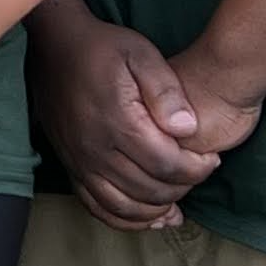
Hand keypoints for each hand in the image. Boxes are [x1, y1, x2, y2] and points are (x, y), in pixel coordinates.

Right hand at [30, 9, 224, 230]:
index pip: (167, 164)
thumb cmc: (103, 48)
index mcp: (118, 121)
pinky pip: (96, 206)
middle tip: (199, 171)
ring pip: (124, 206)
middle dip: (183, 187)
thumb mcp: (142, 54)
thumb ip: (168, 90)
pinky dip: (125, 219)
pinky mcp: (70, 165)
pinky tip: (148, 217)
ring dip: (157, 209)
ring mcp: (79, 161)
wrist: (52, 46)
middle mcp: (95, 148)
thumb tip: (189, 129)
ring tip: (180, 196)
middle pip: (150, 190)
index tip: (212, 158)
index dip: (198, 169)